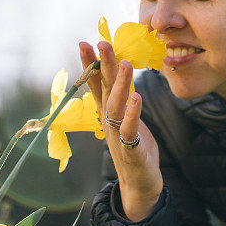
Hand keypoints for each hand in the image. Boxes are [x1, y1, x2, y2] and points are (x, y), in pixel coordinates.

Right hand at [79, 41, 163, 221]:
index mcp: (108, 113)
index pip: (96, 84)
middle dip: (101, 65)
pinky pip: (129, 129)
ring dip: (119, 84)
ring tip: (125, 64)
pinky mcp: (131, 149)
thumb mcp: (126, 119)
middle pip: (103, 89)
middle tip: (100, 42)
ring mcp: (118, 135)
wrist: (139, 183)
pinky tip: (137, 98)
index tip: (86, 42)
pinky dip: (132, 114)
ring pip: (116, 106)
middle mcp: (109, 121)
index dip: (90, 64)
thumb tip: (118, 73)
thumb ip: (121, 99)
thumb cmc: (134, 147)